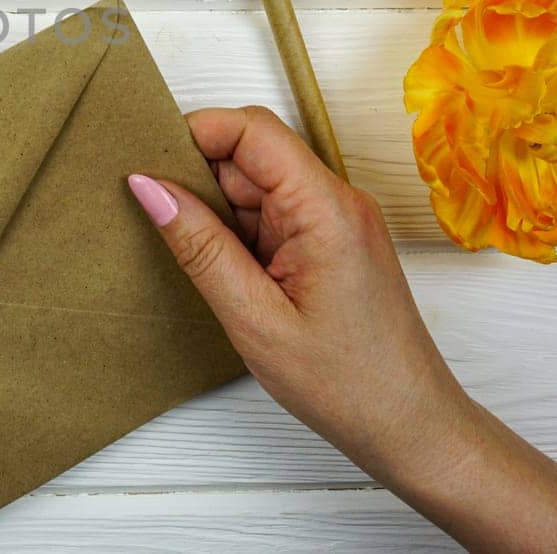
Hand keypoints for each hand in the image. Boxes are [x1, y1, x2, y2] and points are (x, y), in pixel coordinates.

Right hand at [127, 105, 461, 471]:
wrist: (410, 427)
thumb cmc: (346, 384)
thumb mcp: (254, 318)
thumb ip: (199, 245)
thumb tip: (148, 186)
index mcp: (326, 208)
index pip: (252, 129)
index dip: (195, 133)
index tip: (146, 163)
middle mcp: (336, 201)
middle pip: (250, 153)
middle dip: (196, 175)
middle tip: (155, 217)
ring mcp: (335, 221)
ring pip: (256, 184)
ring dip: (215, 209)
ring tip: (189, 255)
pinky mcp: (330, 242)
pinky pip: (270, 214)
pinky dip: (236, 231)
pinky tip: (218, 267)